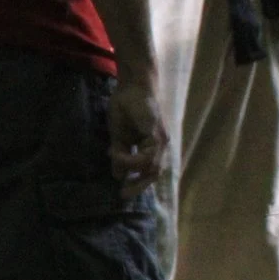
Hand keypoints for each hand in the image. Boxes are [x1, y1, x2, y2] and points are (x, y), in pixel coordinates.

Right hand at [107, 76, 170, 192]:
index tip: (124, 192)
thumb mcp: (119, 136)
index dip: (138, 184)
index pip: (150, 172)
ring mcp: (161, 140)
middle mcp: (161, 145)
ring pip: (152, 166)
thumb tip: (118, 176)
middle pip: (154, 173)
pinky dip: (132, 159)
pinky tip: (117, 154)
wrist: (132, 85)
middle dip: (139, 186)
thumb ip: (121, 155)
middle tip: (123, 194)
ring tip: (117, 168)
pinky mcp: (157, 133)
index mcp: (153, 147)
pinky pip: (147, 155)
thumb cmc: (126, 107)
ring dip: (132, 170)